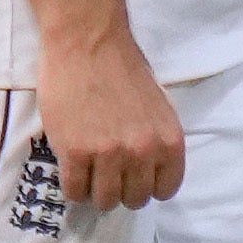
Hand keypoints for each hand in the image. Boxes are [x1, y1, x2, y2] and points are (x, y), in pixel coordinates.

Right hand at [30, 30, 187, 216]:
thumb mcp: (158, 109)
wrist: (88, 42)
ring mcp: (109, 155)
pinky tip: (73, 168)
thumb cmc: (122, 69)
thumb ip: (155, 141)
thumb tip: (145, 170)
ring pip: (105, 200)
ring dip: (96, 191)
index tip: (134, 177)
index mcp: (169, 141)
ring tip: (89, 173)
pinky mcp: (75, 153)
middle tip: (108, 174)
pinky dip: (74, 186)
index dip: (148, 186)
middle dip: (121, 190)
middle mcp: (144, 152)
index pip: (166, 189)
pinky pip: (75, 190)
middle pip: (135, 199)